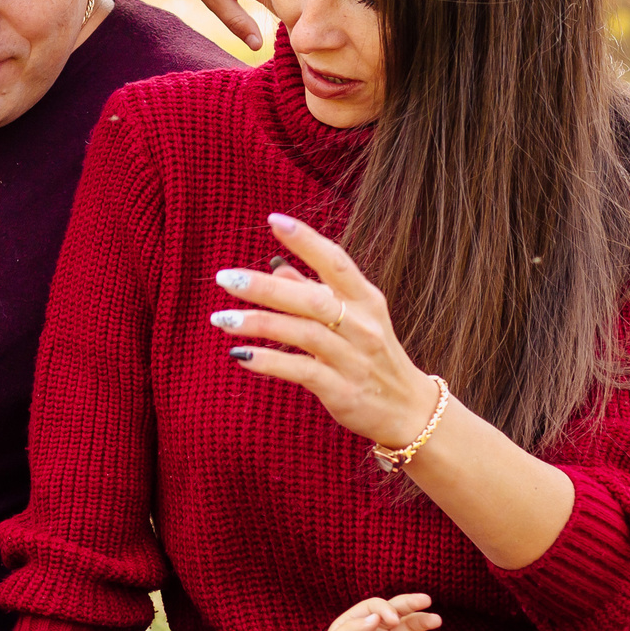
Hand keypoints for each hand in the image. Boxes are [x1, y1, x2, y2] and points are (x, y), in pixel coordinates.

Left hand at [211, 212, 439, 451]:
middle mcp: (362, 325)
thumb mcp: (354, 318)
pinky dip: (270, 362)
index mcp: (366, 300)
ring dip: (258, 324)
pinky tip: (240, 355)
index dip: (306, 240)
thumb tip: (277, 267)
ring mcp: (353, 358)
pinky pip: (301, 371)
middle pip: (312, 299)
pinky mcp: (342, 390)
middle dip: (266, 288)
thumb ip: (316, 292)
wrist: (408, 410)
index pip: (336, 262)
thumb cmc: (374, 356)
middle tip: (225, 278)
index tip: (273, 220)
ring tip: (221, 319)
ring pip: (303, 333)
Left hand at [293, 593, 445, 630]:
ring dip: (423, 622)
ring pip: (409, 630)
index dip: (385, 608)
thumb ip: (352, 629)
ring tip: (436, 620)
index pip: (375, 607)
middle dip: (411, 604)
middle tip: (426, 600)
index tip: (391, 620)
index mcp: (354, 624)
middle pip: (396, 612)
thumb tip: (376, 617)